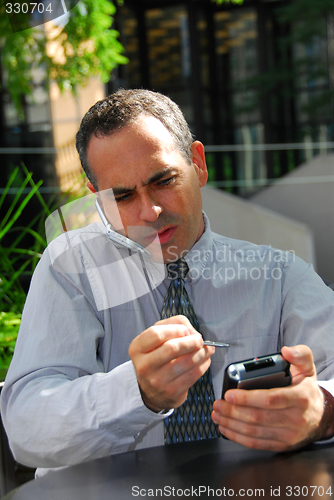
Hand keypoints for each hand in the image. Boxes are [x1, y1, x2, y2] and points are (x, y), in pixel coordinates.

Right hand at [129, 315, 213, 412]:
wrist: (151, 391)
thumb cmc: (156, 358)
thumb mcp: (156, 339)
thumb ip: (173, 325)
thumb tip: (191, 331)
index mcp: (137, 349)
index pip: (156, 334)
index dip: (176, 329)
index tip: (186, 330)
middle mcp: (144, 366)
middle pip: (172, 347)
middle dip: (192, 340)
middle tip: (199, 339)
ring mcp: (158, 381)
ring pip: (187, 361)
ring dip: (202, 352)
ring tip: (206, 348)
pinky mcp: (172, 392)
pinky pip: (194, 374)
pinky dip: (204, 364)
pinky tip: (204, 359)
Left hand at [212, 345, 327, 451]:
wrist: (321, 416)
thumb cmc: (308, 391)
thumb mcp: (308, 368)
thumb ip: (300, 354)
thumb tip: (286, 351)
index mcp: (300, 398)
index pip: (270, 399)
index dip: (247, 398)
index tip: (229, 394)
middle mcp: (295, 419)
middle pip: (257, 417)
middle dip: (232, 411)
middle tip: (217, 403)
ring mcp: (288, 435)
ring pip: (254, 432)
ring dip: (231, 424)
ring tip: (217, 414)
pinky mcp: (282, 445)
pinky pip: (256, 444)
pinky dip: (238, 437)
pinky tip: (226, 428)